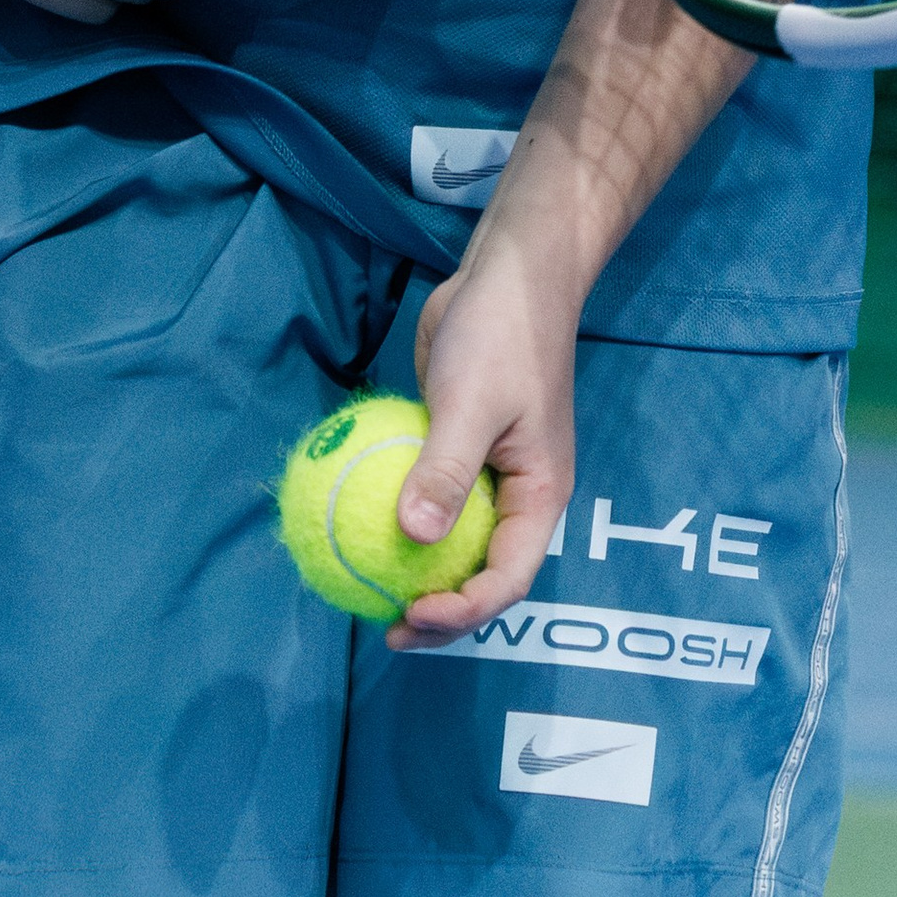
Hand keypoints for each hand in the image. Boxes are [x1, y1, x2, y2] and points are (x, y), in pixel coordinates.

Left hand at [381, 249, 580, 652]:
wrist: (507, 271)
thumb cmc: (504, 336)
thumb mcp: (473, 402)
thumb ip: (446, 469)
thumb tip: (414, 537)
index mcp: (538, 496)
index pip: (507, 577)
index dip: (462, 610)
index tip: (410, 613)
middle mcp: (516, 497)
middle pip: (480, 574)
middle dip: (437, 610)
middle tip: (384, 626)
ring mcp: (486, 475)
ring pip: (452, 542)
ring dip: (416, 572)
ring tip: (367, 590)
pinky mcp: (454, 449)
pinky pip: (428, 498)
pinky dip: (399, 518)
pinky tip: (357, 525)